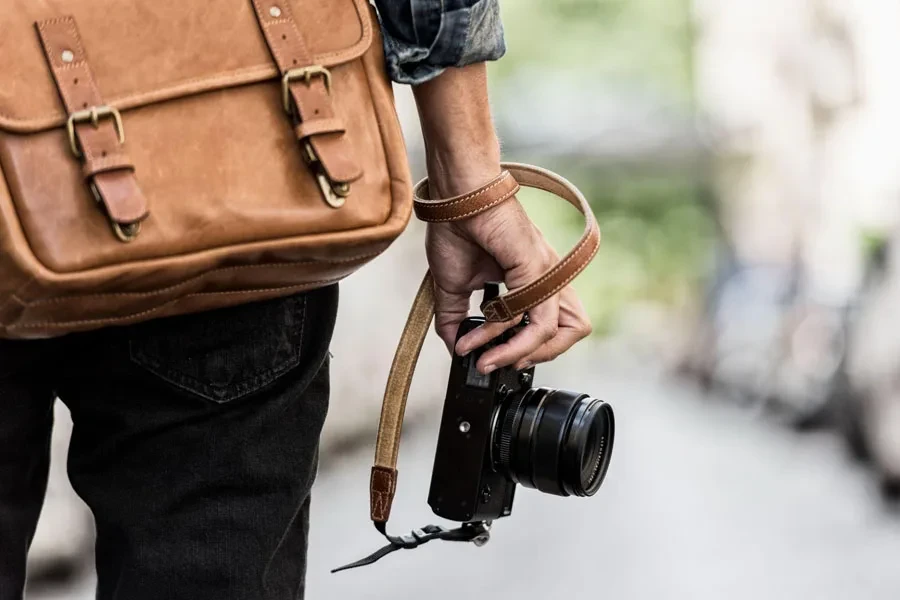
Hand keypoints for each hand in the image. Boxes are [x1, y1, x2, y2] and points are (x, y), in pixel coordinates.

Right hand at [426, 192, 591, 373]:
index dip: (526, 349)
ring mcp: (546, 273)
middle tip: (503, 362)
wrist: (454, 197)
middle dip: (538, 356)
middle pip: (574, 330)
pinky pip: (535, 319)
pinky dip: (507, 337)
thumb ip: (455, 318)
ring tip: (491, 357)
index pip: (551, 325)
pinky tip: (481, 336)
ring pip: (562, 330)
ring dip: (524, 353)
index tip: (491, 358)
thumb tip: (454, 346)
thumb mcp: (453, 286)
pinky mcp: (538, 269)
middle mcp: (547, 277)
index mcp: (533, 280)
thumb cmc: (456, 229)